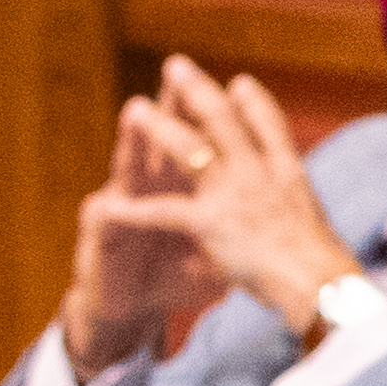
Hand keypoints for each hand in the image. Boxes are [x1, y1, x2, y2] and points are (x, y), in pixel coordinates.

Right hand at [54, 92, 230, 377]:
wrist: (129, 312)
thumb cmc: (171, 277)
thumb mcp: (214, 252)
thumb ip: (239, 226)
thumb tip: (285, 213)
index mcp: (181, 189)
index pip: (198, 143)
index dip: (214, 118)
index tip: (236, 85)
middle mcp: (149, 190)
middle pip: (162, 143)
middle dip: (170, 109)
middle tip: (178, 73)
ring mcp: (121, 210)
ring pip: (127, 171)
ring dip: (129, 145)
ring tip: (132, 114)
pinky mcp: (101, 241)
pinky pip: (103, 225)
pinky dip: (106, 213)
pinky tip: (104, 202)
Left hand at [138, 56, 368, 343]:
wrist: (320, 284)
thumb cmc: (329, 270)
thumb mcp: (320, 228)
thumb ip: (301, 216)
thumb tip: (313, 225)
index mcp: (289, 174)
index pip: (271, 125)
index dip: (254, 101)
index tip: (240, 82)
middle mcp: (259, 173)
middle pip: (223, 121)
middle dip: (197, 90)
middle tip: (175, 65)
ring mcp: (234, 194)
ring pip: (188, 149)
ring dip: (159, 127)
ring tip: (135, 108)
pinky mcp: (211, 222)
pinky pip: (164, 212)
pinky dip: (136, 212)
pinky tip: (112, 207)